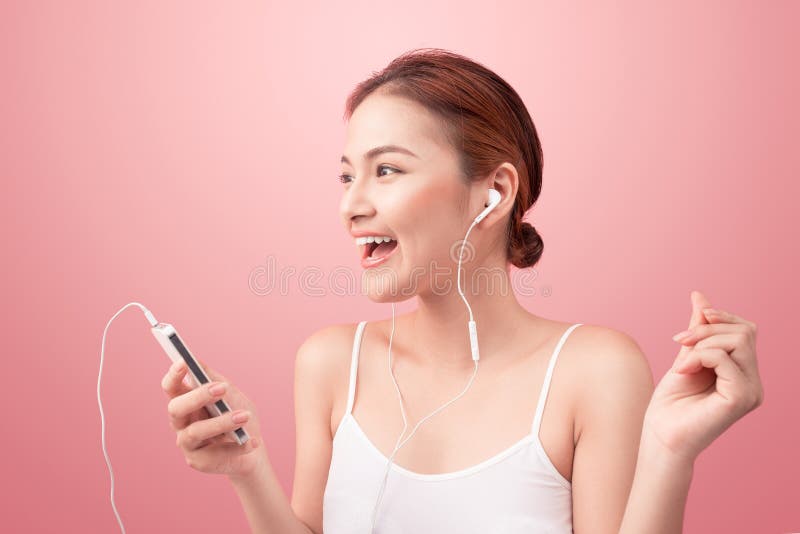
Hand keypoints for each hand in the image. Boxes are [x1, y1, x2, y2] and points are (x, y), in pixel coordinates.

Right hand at [161, 358, 266, 479]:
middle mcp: (181, 422)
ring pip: (195, 431)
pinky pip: (215, 453)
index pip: (171, 387)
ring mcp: (187, 443)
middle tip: (222, 388)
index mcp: (186, 402)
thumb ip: (215, 380)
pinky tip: (253, 441)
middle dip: (198, 396)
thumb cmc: (239, 415)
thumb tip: (198, 363)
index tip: (184, 362)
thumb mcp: (232, 394)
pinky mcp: (198, 462)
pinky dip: (237, 446)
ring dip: (222, 422)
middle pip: (176, 408)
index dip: (174, 375)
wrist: (253, 448)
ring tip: (244, 416)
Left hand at [643, 290, 763, 463]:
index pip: (746, 330)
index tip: (687, 329)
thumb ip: (698, 329)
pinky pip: (725, 359)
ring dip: (702, 342)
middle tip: (679, 341)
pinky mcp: (741, 399)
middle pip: (745, 331)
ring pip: (738, 340)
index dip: (719, 318)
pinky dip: (699, 356)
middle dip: (707, 328)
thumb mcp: (685, 356)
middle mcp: (753, 382)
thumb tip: (700, 296)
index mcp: (744, 373)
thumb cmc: (672, 403)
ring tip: (680, 360)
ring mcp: (751, 391)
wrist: (661, 436)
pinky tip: (682, 370)